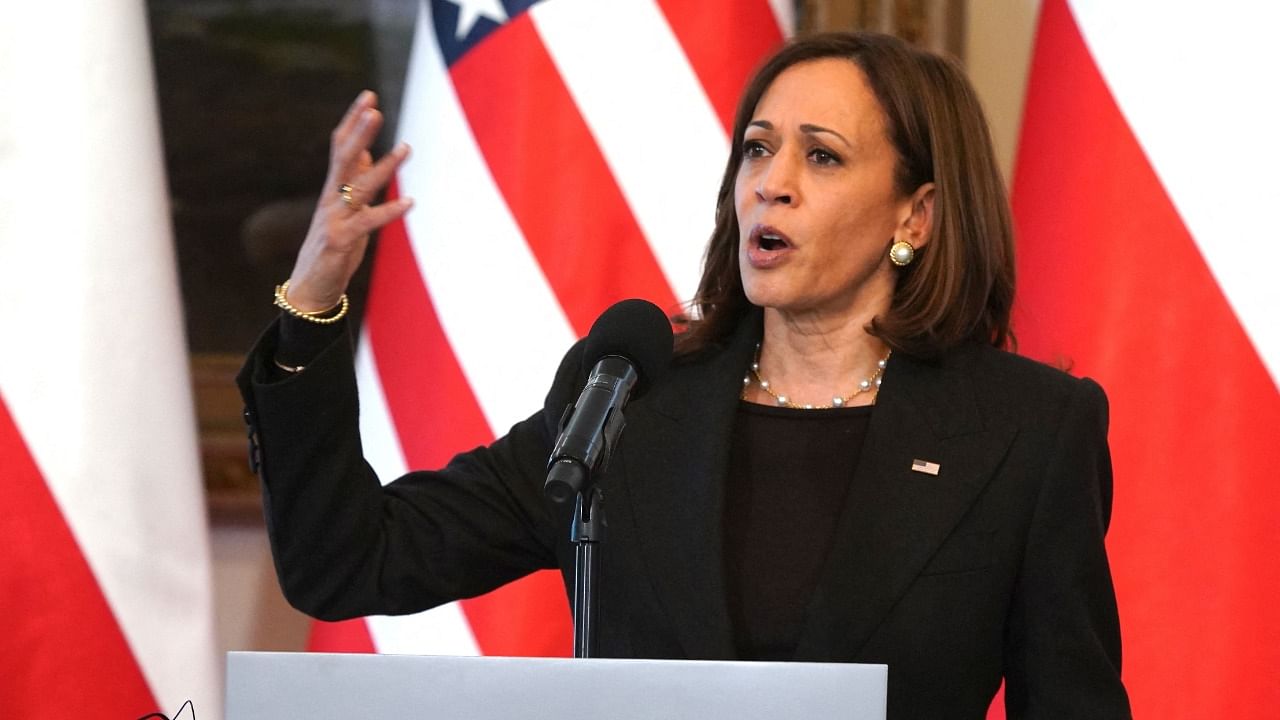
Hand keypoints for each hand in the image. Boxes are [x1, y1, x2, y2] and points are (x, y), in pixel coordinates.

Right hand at [285, 90, 413, 311]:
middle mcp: (331, 198)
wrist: (310, 287)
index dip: (353, 121)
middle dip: (360, 131)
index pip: (340, 146)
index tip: (368, 95)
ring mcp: (334, 218)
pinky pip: (368, 222)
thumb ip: (353, 180)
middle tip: (375, 107)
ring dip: (384, 166)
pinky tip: (410, 202)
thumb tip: (367, 152)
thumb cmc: (331, 245)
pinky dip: (389, 211)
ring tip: (407, 147)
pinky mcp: (340, 240)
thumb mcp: (345, 208)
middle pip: (345, 158)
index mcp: (333, 188)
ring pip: (360, 186)